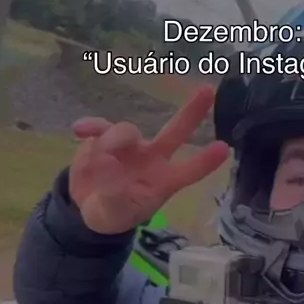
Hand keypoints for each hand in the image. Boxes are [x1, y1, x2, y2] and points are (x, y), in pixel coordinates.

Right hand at [69, 86, 229, 233]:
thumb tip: (107, 162)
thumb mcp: (113, 214)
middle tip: (207, 90)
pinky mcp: (104, 138)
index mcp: (163, 181)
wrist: (87, 206)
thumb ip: (113, 194)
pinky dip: (91, 126)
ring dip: (114, 141)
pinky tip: (79, 130)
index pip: (188, 171)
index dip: (205, 161)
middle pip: (175, 131)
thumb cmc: (112, 212)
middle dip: (192, 111)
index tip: (224, 148)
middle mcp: (152, 158)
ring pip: (126, 131)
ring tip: (100, 158)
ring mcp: (129, 146)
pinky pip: (99, 126)